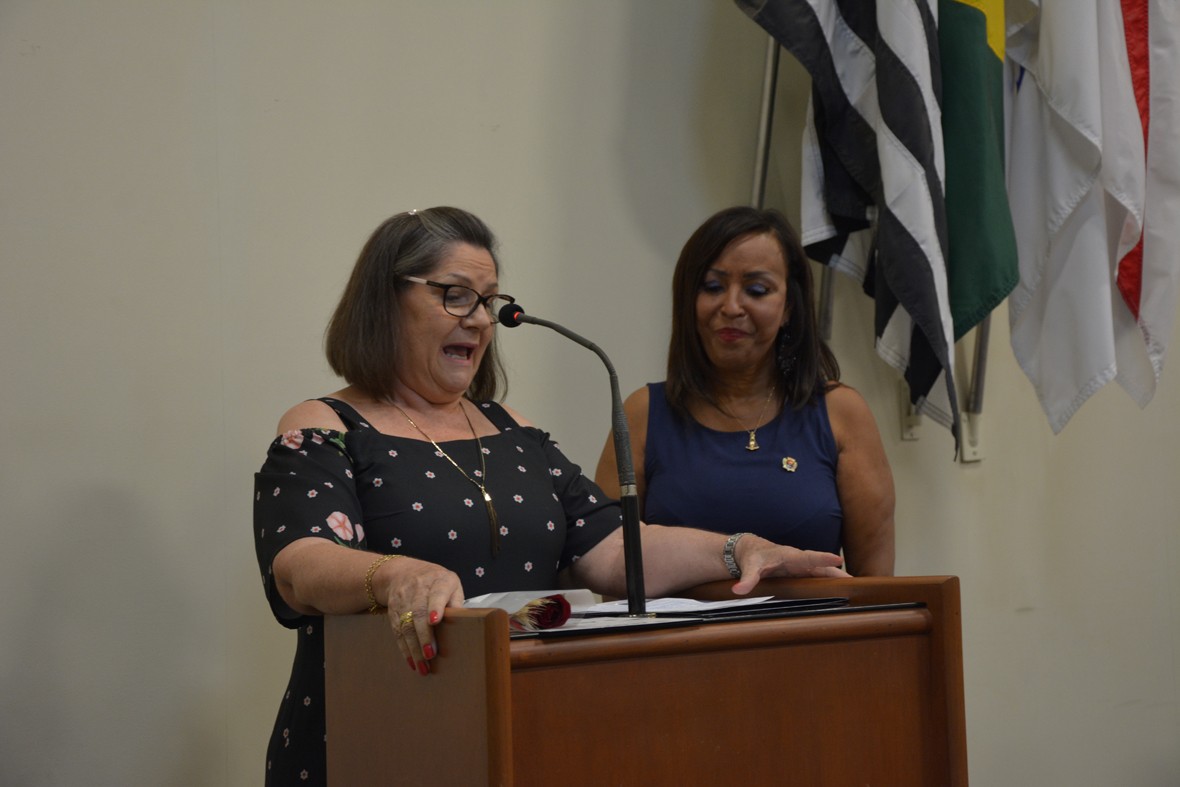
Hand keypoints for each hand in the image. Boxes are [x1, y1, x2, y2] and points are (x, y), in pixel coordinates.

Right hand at [381, 558, 464, 675]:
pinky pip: (397, 631)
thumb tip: (464, 623)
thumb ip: (456, 602)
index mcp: (439, 580)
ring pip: (406, 625)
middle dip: (424, 635)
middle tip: (430, 655)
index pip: (436, 593)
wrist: (403, 572)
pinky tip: (412, 661)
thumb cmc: (436, 582)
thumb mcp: (451, 584)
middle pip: (418, 613)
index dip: (435, 607)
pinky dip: (404, 648)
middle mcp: (418, 588)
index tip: (435, 621)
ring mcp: (403, 599)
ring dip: (413, 648)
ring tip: (422, 666)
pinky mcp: (393, 610)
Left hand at [730, 536, 849, 594]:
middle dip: (837, 572)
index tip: (838, 559)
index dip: (823, 557)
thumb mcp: (749, 568)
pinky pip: (818, 576)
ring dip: (837, 578)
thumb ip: (747, 579)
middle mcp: (799, 560)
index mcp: (789, 556)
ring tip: (855, 588)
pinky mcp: (802, 573)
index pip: (808, 557)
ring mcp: (802, 567)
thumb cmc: (753, 557)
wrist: (751, 551)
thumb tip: (739, 590)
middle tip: (854, 581)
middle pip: (821, 566)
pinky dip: (830, 582)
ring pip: (822, 572)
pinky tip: (841, 590)